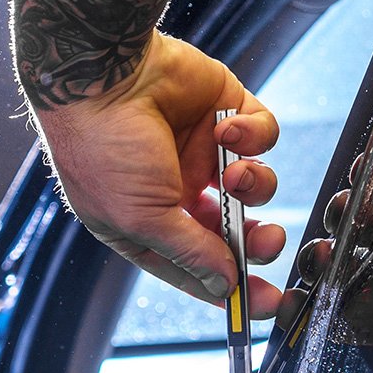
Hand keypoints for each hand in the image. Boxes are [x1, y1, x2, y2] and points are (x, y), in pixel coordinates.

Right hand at [31, 32, 284, 316]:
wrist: (102, 70)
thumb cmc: (103, 147)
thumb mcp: (142, 218)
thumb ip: (191, 254)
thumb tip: (227, 285)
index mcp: (145, 225)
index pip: (196, 268)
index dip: (231, 287)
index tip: (263, 303)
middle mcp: (176, 192)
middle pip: (233, 233)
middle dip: (257, 243)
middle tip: (269, 241)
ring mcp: (201, 151)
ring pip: (254, 186)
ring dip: (255, 186)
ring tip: (234, 173)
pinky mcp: (224, 112)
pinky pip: (261, 135)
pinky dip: (254, 136)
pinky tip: (229, 130)